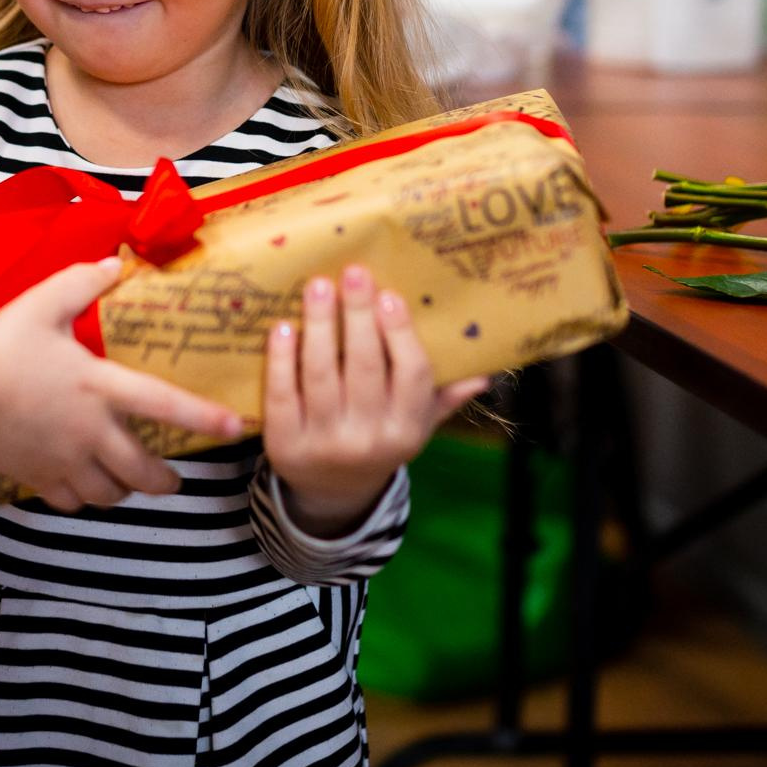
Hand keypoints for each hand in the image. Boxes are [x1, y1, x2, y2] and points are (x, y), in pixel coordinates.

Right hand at [0, 258, 245, 512]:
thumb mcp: (40, 303)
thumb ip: (82, 282)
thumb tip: (115, 264)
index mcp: (100, 386)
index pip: (164, 405)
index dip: (203, 417)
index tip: (234, 427)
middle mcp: (91, 431)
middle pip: (143, 472)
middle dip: (166, 481)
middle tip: (174, 478)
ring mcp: (66, 460)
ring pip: (111, 494)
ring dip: (125, 491)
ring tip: (127, 481)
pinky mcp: (39, 478)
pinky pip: (72, 501)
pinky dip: (82, 498)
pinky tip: (79, 484)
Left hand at [264, 267, 486, 537]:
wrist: (333, 494)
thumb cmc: (381, 439)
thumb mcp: (418, 424)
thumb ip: (446, 396)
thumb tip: (486, 371)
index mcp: (407, 429)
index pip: (411, 375)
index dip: (400, 334)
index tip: (390, 295)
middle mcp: (368, 439)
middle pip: (363, 367)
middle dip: (357, 315)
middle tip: (353, 272)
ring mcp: (324, 443)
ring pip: (320, 374)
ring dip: (318, 325)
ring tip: (317, 286)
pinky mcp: (285, 445)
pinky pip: (282, 394)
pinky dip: (280, 358)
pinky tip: (283, 326)